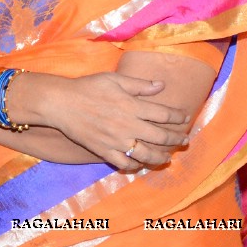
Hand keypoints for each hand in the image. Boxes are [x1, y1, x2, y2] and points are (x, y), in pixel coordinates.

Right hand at [35, 73, 191, 170]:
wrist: (62, 103)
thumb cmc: (88, 87)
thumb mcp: (115, 79)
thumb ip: (139, 84)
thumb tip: (161, 86)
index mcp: (132, 106)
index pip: (164, 114)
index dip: (177, 117)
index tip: (184, 118)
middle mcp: (128, 126)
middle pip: (160, 136)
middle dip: (176, 139)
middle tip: (184, 140)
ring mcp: (117, 141)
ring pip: (146, 155)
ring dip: (161, 157)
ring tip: (167, 157)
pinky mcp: (104, 151)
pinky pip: (125, 164)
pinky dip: (135, 166)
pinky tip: (140, 164)